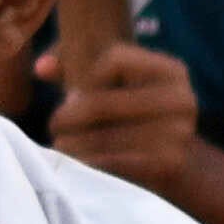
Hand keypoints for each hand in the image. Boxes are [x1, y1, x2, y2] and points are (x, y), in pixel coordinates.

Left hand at [42, 33, 203, 189]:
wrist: (172, 158)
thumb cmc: (132, 111)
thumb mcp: (112, 82)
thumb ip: (74, 65)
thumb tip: (41, 67)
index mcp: (171, 70)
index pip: (114, 59)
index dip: (86, 77)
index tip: (75, 92)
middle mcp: (182, 99)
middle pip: (101, 103)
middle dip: (67, 116)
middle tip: (54, 124)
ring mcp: (178, 134)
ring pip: (104, 137)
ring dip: (73, 144)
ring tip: (61, 144)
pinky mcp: (168, 164)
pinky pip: (113, 162)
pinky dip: (89, 162)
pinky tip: (77, 161)